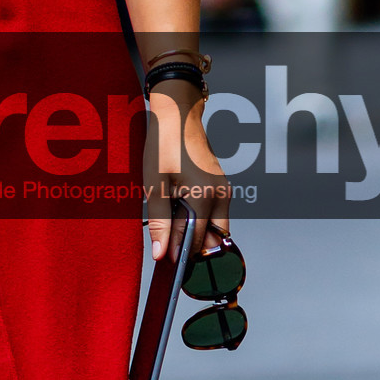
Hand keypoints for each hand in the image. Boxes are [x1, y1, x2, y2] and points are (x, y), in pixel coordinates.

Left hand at [146, 87, 229, 260]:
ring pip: (215, 228)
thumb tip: (162, 254)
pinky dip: (199, 220)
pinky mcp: (221, 187)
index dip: (181, 256)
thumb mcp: (155, 187)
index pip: (197, 242)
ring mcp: (224, 191)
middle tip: (167, 246)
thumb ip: (160, 224)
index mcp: (205, 198)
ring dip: (195, 233)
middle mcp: (221, 197)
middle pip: (213, 240)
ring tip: (171, 223)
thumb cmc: (164, 146)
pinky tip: (178, 211)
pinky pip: (214, 214)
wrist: (178, 116)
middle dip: (192, 247)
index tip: (165, 263)